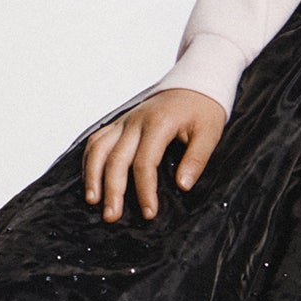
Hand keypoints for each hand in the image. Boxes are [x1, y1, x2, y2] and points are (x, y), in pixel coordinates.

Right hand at [82, 88, 226, 222]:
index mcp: (159, 123)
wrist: (193, 84)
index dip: (145, 190)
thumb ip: (197, 158)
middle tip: (112, 216)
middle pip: (116, 159)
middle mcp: (136, 121)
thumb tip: (183, 186)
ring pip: (99, 148)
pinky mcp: (119, 123)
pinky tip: (90, 179)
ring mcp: (124, 121)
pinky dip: (90, 160)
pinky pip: (97, 140)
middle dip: (113, 190)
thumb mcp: (210, 132)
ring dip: (93, 176)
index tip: (149, 213)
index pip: (145, 162)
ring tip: (93, 201)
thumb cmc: (203, 110)